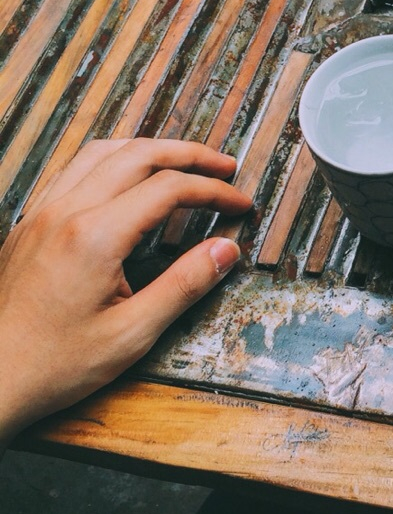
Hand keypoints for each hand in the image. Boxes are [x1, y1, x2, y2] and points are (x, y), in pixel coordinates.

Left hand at [0, 139, 251, 447]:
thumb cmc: (52, 365)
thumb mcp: (132, 334)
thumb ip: (184, 285)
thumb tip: (226, 249)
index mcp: (94, 237)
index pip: (169, 189)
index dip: (214, 192)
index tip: (240, 205)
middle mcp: (66, 213)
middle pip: (139, 154)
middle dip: (189, 154)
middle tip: (223, 167)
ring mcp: (43, 213)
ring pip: (103, 151)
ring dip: (150, 149)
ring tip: (182, 161)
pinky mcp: (30, 223)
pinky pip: (75, 168)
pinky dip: (114, 159)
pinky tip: (128, 177)